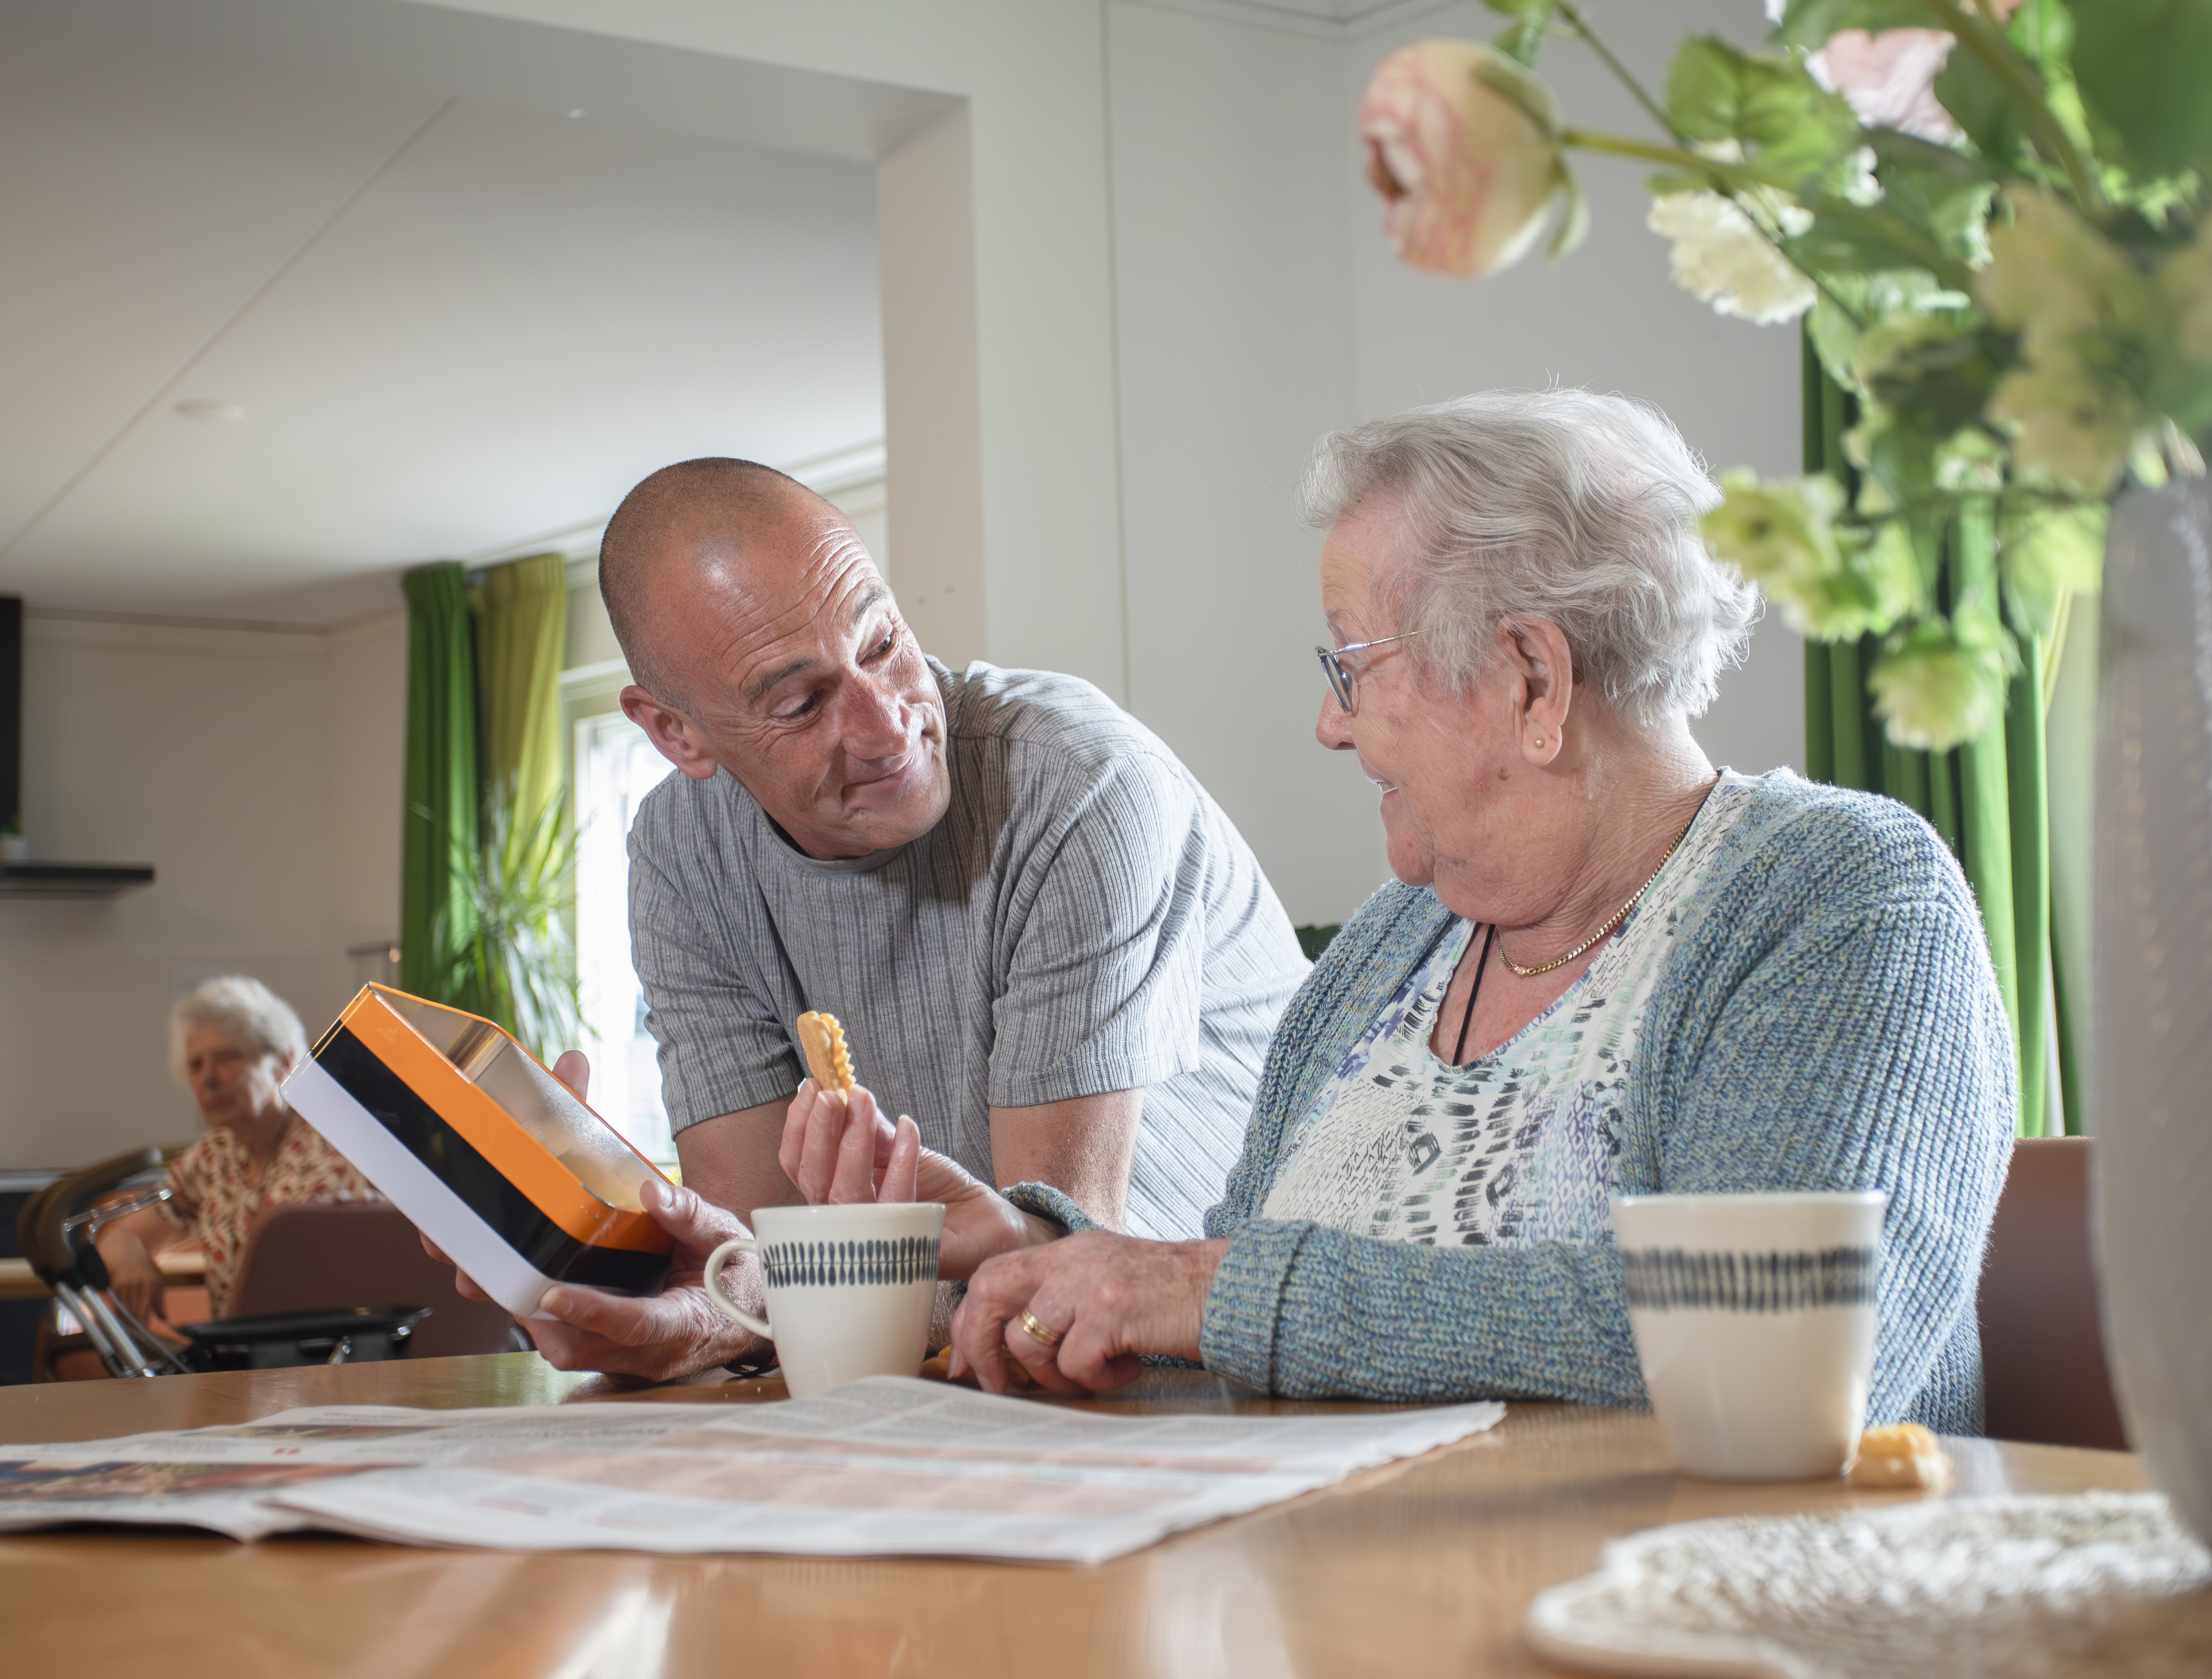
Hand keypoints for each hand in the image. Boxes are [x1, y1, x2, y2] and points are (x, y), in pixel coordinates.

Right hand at [100, 1233, 164, 1325]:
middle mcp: (138, 1285)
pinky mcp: (114, 1286)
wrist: (127, 1252)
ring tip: (129, 1333)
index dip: (144, 1323)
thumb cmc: (145, 1268)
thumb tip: (164, 1318)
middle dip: (135, 1325)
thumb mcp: (158, 1281)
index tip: (145, 1334)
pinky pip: (116, 1305)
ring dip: (126, 1322)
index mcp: (151, 1284)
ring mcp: (125, 1285)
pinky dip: (118, 1314)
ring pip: (124, 1310)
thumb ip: (160, 1300)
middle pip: (134, 1312)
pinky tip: (120, 1322)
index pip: (147, 1309)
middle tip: (137, 1337)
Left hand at [416, 1051, 766, 1379]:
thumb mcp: (723, 1236)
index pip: (630, 1324)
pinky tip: (529, 1293)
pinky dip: (548, 1325)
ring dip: (534, 1323)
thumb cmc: (738, 1274)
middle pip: (582, 1349)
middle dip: (536, 1319)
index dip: (589, 1310)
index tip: (551, 1293)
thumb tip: (651, 1191)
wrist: (752, 1313)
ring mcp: (634, 1362)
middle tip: (498, 1281)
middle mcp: (653, 1354)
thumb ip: (688, 1215)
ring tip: (499, 1282)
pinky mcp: (619, 1359)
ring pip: (570, 1353)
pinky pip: (575, 1349)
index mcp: (683, 1322)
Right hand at [778, 1078, 1056, 1278]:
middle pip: (813, 1180)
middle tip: (833, 1094)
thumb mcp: (896, 1146)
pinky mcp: (908, 1243)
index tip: (812, 1087)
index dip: (798, 1127)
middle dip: (820, 1132)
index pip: (798, 1165)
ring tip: (865, 1102)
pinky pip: (897, 1201)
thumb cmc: (935, 1185)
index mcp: (836, 1192)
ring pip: (847, 1194)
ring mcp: (874, 1235)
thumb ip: (867, 1127)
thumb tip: (841, 1093)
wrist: (982, 1216)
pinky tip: (907, 1127)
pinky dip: (901, 1159)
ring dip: (854, 1141)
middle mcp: (846, 1219)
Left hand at [950, 1232, 1224, 1395]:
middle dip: (980, 1345)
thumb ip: (1066, 1297)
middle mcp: (1072, 1259)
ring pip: (1029, 1340)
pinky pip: (1075, 1362)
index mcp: (1068, 1251)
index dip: (970, 1320)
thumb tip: (1018, 1343)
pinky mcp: (1111, 1311)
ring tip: (1094, 1374)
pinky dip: (1096, 1380)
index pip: (994, 1273)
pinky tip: (1127, 1368)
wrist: (1230, 1288)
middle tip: (995, 1384)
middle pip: (990, 1291)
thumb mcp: (1109, 1279)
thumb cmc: (1172, 1296)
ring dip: (1054, 1375)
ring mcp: (1090, 1283)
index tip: (967, 1362)